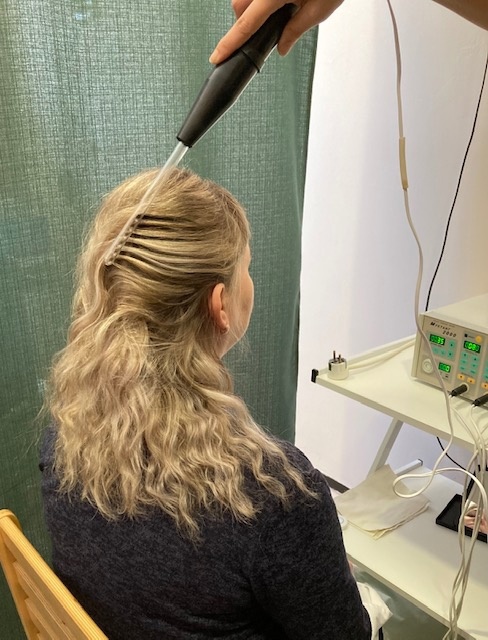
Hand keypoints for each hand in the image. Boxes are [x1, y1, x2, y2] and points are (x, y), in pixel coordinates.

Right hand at [209, 0, 344, 63]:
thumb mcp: (319, 9)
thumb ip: (296, 30)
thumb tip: (281, 48)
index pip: (246, 25)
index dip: (229, 44)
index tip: (216, 57)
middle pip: (239, 8)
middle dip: (245, 22)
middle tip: (268, 28)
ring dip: (253, 7)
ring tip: (280, 7)